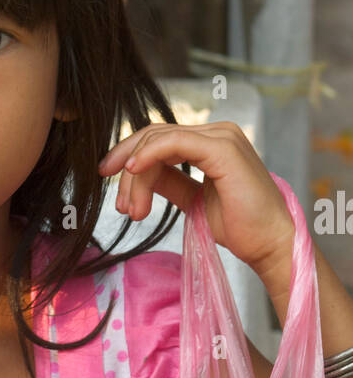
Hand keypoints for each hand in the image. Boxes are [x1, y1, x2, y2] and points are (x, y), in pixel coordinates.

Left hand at [98, 121, 294, 277]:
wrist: (268, 244)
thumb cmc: (239, 227)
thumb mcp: (193, 200)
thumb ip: (169, 182)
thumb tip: (139, 173)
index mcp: (211, 142)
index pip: (160, 139)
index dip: (129, 156)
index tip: (109, 180)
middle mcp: (217, 133)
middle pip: (154, 137)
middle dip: (126, 167)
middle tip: (118, 204)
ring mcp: (221, 137)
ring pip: (158, 142)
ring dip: (135, 176)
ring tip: (132, 211)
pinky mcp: (222, 149)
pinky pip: (173, 144)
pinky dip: (148, 155)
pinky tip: (133, 171)